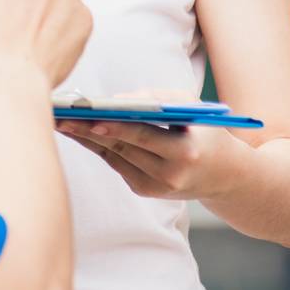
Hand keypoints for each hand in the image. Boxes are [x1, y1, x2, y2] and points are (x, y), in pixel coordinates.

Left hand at [58, 92, 251, 199]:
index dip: (115, 128)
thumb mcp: (192, 108)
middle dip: (89, 131)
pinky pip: (117, 164)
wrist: (227, 176)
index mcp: (185, 152)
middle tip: (61, 116)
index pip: (143, 136)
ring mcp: (156, 187)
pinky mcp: (146, 191)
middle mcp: (170, 174)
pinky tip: (78, 132)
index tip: (89, 117)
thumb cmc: (207, 132)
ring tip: (61, 120)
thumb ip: (157, 99)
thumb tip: (115, 100)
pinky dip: (99, 147)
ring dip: (86, 138)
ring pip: (114, 157)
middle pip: (122, 148)